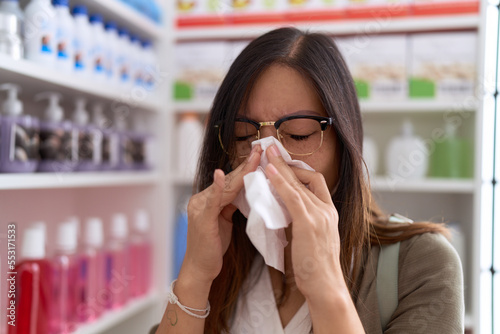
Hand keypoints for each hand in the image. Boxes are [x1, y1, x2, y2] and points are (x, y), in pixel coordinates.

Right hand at [180, 145, 262, 283]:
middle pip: (230, 180)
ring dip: (242, 171)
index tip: (260, 155)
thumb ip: (230, 205)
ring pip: (226, 187)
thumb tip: (244, 192)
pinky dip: (218, 186)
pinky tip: (221, 175)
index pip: (231, 181)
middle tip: (260, 149)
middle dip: (247, 165)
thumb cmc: (212, 247)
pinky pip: (212, 200)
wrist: (200, 268)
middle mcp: (201, 199)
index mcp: (208, 199)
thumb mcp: (223, 221)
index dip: (246, 168)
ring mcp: (200, 207)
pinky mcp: (201, 217)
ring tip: (254, 157)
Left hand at [264, 145, 344, 298]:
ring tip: (267, 154)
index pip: (316, 182)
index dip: (299, 170)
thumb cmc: (316, 268)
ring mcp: (319, 216)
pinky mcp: (308, 224)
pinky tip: (270, 173)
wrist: (326, 286)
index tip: (284, 164)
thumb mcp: (313, 239)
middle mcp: (326, 210)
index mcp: (329, 213)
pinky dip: (280, 183)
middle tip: (272, 149)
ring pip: (298, 184)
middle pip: (306, 177)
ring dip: (281, 167)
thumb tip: (287, 214)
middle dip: (287, 162)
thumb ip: (303, 223)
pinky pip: (292, 197)